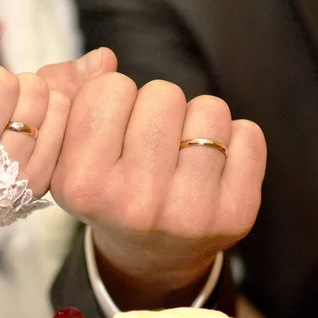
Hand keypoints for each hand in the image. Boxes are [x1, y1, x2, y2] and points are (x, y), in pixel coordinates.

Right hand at [50, 73, 266, 309]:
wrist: (150, 257)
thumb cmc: (109, 192)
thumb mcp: (68, 152)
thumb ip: (69, 93)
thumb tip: (105, 59)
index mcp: (83, 185)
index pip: (110, 88)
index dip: (114, 101)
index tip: (114, 134)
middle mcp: (135, 204)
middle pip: (163, 93)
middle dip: (157, 109)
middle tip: (151, 146)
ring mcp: (189, 213)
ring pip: (209, 109)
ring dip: (196, 122)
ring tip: (181, 156)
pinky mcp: (235, 215)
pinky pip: (248, 135)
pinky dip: (233, 141)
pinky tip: (212, 170)